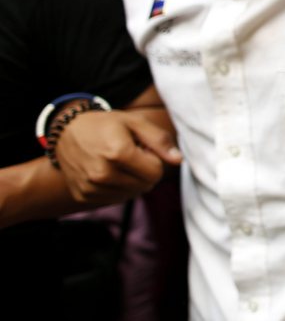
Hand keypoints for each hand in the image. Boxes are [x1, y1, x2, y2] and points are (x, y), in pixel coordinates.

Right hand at [55, 108, 181, 204]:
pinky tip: (108, 172)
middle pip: (145, 186)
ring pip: (131, 195)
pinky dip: (118, 188)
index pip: (156, 173)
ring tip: (118, 162)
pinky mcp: (83, 196)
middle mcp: (102, 173)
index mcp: (118, 153)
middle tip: (130, 154)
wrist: (67, 131)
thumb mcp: (135, 122)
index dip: (154, 159)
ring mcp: (91, 187)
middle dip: (145, 171)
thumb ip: (160, 141)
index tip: (142, 148)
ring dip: (132, 181)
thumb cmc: (106, 124)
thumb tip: (178, 160)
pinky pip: (115, 199)